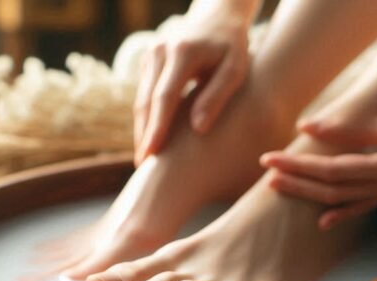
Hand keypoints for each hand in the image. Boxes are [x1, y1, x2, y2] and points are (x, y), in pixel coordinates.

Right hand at [135, 6, 254, 162]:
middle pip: (146, 101)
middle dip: (143, 134)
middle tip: (142, 166)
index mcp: (182, 52)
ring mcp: (150, 54)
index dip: (157, 127)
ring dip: (141, 128)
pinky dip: (146, 117)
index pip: (164, 96)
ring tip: (144, 159)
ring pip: (140, 99)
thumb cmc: (233, 46)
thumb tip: (198, 129)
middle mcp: (159, 51)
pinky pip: (144, 94)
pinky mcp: (148, 61)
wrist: (218, 17)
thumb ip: (217, 96)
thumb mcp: (235, 69)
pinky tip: (150, 139)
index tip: (150, 153)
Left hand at [261, 75, 376, 228]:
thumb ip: (358, 127)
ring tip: (279, 187)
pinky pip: (368, 203)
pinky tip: (322, 220)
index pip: (335, 171)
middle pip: (335, 188)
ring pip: (347, 198)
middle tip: (264, 171)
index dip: (301, 167)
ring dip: (311, 194)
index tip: (272, 158)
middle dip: (297, 181)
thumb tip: (311, 128)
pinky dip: (343, 211)